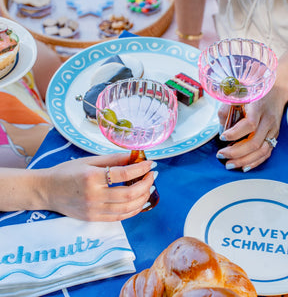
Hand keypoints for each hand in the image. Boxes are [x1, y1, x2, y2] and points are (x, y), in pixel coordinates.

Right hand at [41, 153, 155, 220]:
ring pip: (127, 208)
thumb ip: (113, 159)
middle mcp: (93, 195)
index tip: (150, 164)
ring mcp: (94, 210)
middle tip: (152, 176)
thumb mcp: (88, 160)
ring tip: (148, 188)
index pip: (124, 174)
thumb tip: (134, 156)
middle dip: (146, 184)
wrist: (46, 191)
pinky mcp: (93, 219)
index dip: (141, 169)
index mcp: (91, 177)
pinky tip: (139, 201)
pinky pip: (119, 217)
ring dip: (143, 198)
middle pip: (129, 194)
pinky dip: (133, 210)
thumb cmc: (67, 173)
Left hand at [216, 87, 286, 171]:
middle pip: (254, 142)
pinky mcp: (275, 136)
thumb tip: (221, 128)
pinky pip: (266, 153)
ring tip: (229, 165)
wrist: (277, 92)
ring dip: (244, 160)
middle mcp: (268, 120)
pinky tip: (243, 167)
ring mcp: (273, 130)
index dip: (235, 134)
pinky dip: (255, 162)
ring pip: (261, 151)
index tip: (221, 137)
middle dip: (235, 152)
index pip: (249, 124)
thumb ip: (227, 109)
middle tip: (220, 154)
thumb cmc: (254, 93)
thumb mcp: (238, 95)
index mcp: (259, 107)